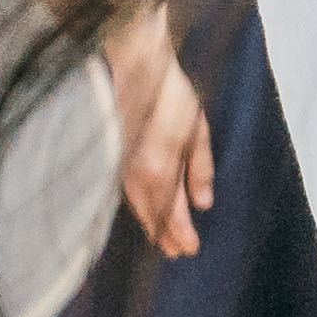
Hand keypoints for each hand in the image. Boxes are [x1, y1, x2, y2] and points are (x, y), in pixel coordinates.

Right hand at [102, 7, 214, 258]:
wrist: (133, 64)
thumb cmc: (169, 93)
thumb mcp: (197, 130)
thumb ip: (199, 169)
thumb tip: (203, 203)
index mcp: (158, 171)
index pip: (169, 214)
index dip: (179, 234)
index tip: (189, 250)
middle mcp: (135, 175)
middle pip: (150, 214)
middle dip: (164, 233)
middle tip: (175, 252)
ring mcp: (120, 164)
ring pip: (136, 203)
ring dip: (150, 222)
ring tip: (161, 235)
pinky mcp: (113, 153)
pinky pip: (126, 189)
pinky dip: (137, 204)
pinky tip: (142, 205)